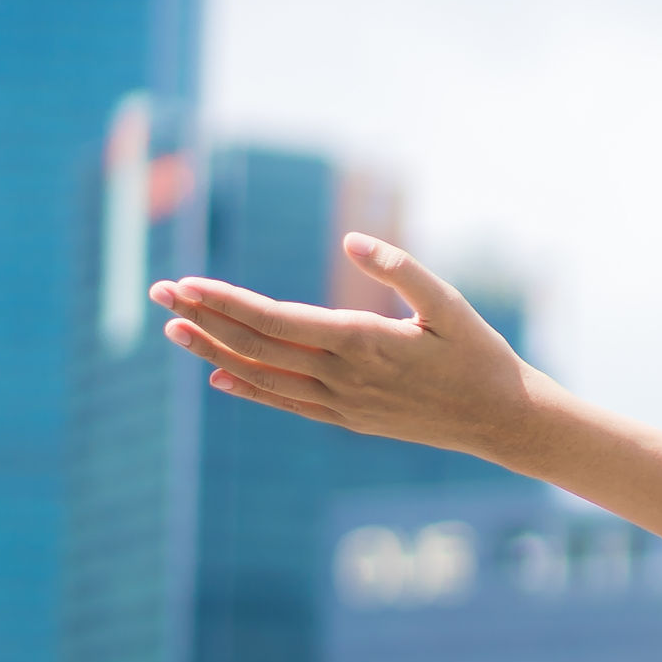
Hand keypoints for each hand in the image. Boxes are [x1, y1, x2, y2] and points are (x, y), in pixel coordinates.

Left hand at [150, 235, 550, 463]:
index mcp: (363, 344)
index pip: (276, 321)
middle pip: (255, 347)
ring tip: (172, 328)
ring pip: (262, 376)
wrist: (504, 422)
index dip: (225, 302)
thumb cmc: (482, 356)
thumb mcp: (451, 304)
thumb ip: (402, 269)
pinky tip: (216, 373)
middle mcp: (344, 378)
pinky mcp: (348, 420)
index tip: (185, 282)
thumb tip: (352, 240)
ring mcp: (343, 404)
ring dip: (212, 350)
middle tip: (158, 293)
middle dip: (203, 318)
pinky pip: (286, 403)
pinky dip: (247, 388)